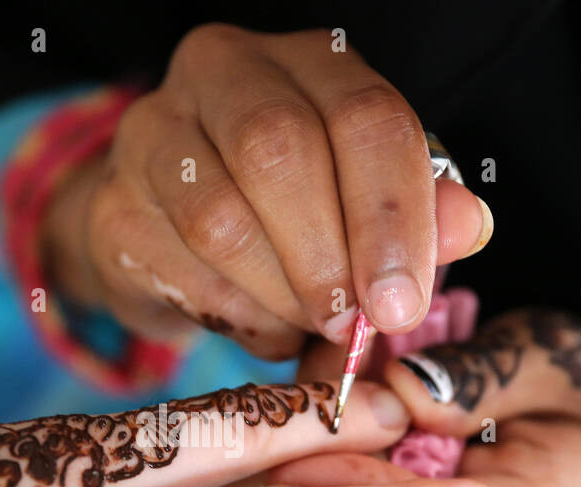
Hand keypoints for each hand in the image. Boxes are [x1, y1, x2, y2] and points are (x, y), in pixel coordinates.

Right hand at [43, 24, 493, 359]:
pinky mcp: (113, 206)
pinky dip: (233, 317)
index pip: (362, 116)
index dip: (390, 215)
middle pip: (279, 151)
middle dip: (328, 257)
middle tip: (350, 327)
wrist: (169, 235)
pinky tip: (261, 328)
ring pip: (220, 218)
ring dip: (278, 295)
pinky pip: (178, 270)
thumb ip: (420, 213)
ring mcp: (153, 134)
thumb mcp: (365, 206)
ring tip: (307, 329)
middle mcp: (222, 75)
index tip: (400, 304)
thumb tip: (467, 227)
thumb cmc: (288, 218)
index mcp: (305, 64)